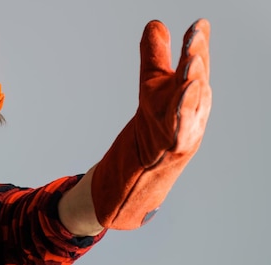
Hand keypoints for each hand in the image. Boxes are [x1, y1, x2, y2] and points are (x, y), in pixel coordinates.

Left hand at [135, 19, 210, 168]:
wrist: (154, 153)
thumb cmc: (158, 112)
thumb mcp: (153, 78)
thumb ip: (155, 52)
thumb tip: (155, 24)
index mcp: (189, 80)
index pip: (194, 58)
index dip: (196, 42)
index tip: (198, 25)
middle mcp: (192, 98)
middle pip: (196, 74)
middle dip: (196, 55)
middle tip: (195, 36)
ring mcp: (186, 118)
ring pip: (191, 99)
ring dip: (193, 80)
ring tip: (191, 63)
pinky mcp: (177, 138)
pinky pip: (181, 125)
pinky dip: (184, 111)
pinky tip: (186, 94)